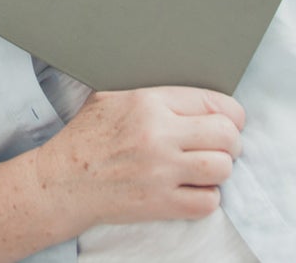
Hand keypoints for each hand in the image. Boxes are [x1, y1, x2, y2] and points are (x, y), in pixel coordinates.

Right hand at [34, 87, 243, 230]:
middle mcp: (159, 135)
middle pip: (226, 135)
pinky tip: (194, 189)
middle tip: (223, 145)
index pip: (214, 102)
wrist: (64, 180)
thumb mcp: (113, 96)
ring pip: (222, 168)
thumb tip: (189, 93)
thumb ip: (152, 92)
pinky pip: (207, 202)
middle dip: (231, 141)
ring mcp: (161, 172)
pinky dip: (208, 197)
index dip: (231, 113)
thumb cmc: (87, 136)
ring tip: (208, 167)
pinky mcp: (160, 204)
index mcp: (149, 102)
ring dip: (221, 169)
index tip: (231, 121)